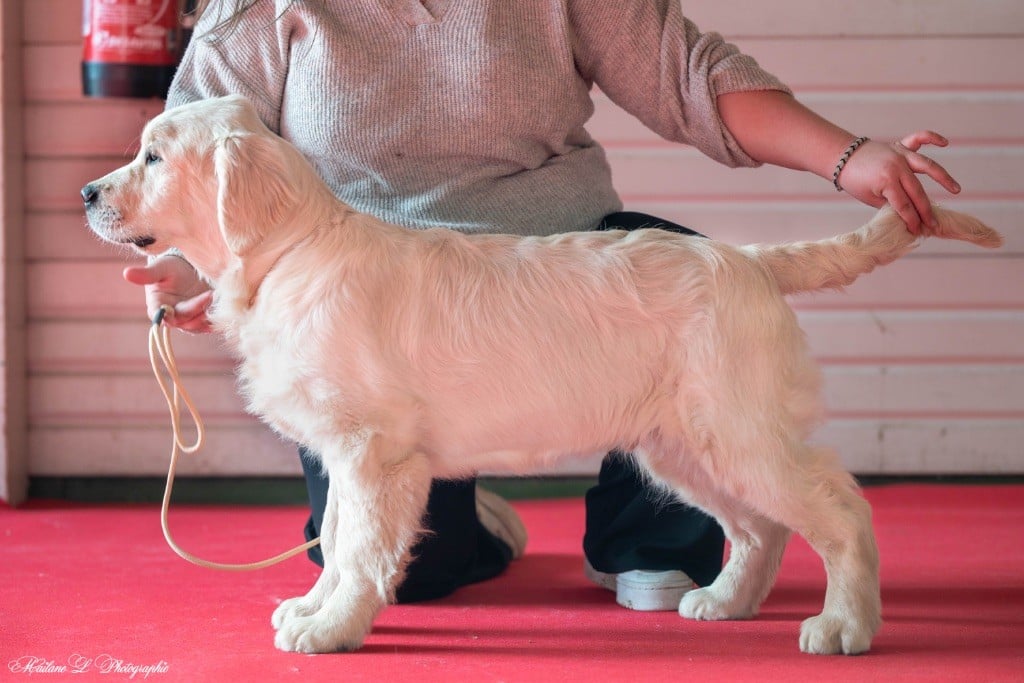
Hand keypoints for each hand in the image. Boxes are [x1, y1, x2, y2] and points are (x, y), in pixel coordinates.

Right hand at [122, 255, 213, 332]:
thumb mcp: (160, 267)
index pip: (158, 315)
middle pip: (182, 320)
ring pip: (196, 326)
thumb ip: (147, 274)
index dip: (165, 315)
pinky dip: (215, 320)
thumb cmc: (171, 266)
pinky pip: (209, 326)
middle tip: (208, 294)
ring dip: (206, 316)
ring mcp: (188, 319)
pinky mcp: (203, 319)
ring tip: (216, 299)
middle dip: (195, 309)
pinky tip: (222, 309)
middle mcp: (172, 316)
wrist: (191, 268)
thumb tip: (126, 273)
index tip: (172, 309)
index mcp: (157, 305)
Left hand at [835, 131, 961, 234]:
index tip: (919, 231)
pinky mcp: (899, 145)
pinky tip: (945, 143)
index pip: (904, 205)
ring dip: (943, 178)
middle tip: (934, 224)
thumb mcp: (870, 198)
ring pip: (927, 166)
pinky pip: (918, 138)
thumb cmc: (854, 180)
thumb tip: (908, 214)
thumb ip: (891, 203)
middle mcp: (897, 167)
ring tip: (956, 190)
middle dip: (926, 210)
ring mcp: (900, 154)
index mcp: (887, 182)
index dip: (912, 220)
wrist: (842, 158)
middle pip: (917, 191)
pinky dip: (932, 138)